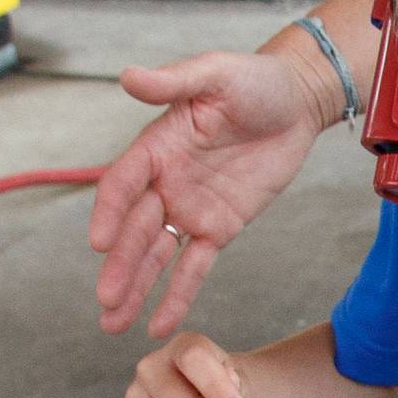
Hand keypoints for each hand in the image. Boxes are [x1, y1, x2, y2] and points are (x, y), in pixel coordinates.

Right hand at [90, 49, 332, 337]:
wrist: (297, 101)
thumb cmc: (254, 81)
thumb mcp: (214, 74)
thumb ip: (173, 81)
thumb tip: (128, 77)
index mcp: (156, 147)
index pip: (123, 184)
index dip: (109, 212)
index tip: (100, 244)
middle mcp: (166, 182)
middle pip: (136, 229)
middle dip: (120, 266)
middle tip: (105, 301)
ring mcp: (191, 208)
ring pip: (157, 255)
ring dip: (136, 288)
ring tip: (113, 323)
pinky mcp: (220, 227)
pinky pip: (195, 266)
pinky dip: (177, 294)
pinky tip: (157, 324)